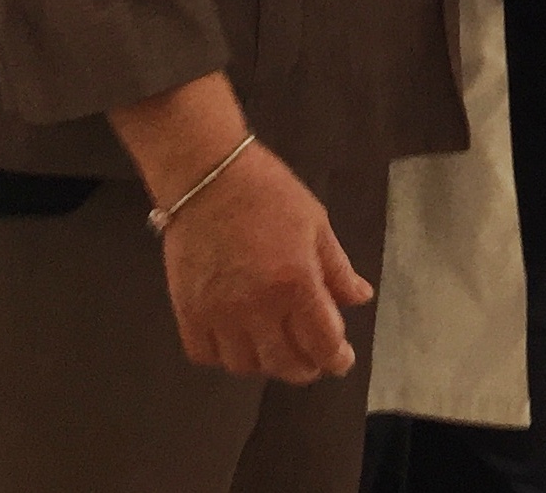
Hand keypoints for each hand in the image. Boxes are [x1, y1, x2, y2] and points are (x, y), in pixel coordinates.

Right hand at [157, 141, 371, 383]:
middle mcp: (256, 307)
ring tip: (277, 349)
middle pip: (283, 363)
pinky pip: (204, 354)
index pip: (322, 343)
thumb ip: (338, 270)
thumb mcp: (317, 226)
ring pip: (244, 365)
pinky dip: (224, 356)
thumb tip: (360, 299)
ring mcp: (217, 313)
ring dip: (266, 364)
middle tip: (314, 361)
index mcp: (295, 283)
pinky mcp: (186, 310)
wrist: (208, 177)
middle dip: (305, 368)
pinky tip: (238, 342)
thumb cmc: (270, 194)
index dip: (336, 358)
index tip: (341, 359)